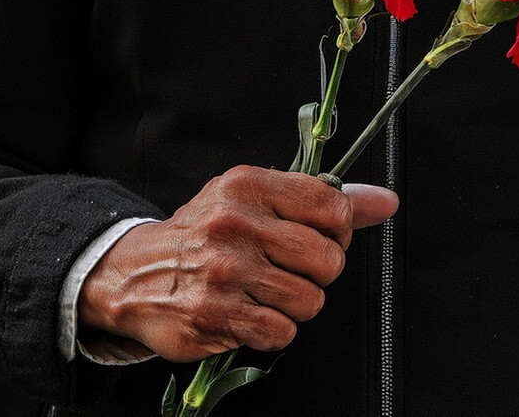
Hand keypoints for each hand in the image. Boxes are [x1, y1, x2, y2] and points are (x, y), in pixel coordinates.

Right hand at [77, 165, 398, 362]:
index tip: (320, 235)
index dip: (338, 229)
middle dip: (319, 272)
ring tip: (265, 291)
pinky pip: (282, 332)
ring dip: (295, 304)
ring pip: (310, 301)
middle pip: (328, 260)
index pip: (332, 206)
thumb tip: (384, 201)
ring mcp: (224, 271)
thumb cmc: (205, 234)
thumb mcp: (255, 200)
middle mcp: (234, 224)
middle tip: (290, 268)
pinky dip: (272, 329)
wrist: (135, 273)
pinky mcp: (216, 315)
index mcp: (247, 186)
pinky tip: (248, 311)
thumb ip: (321, 202)